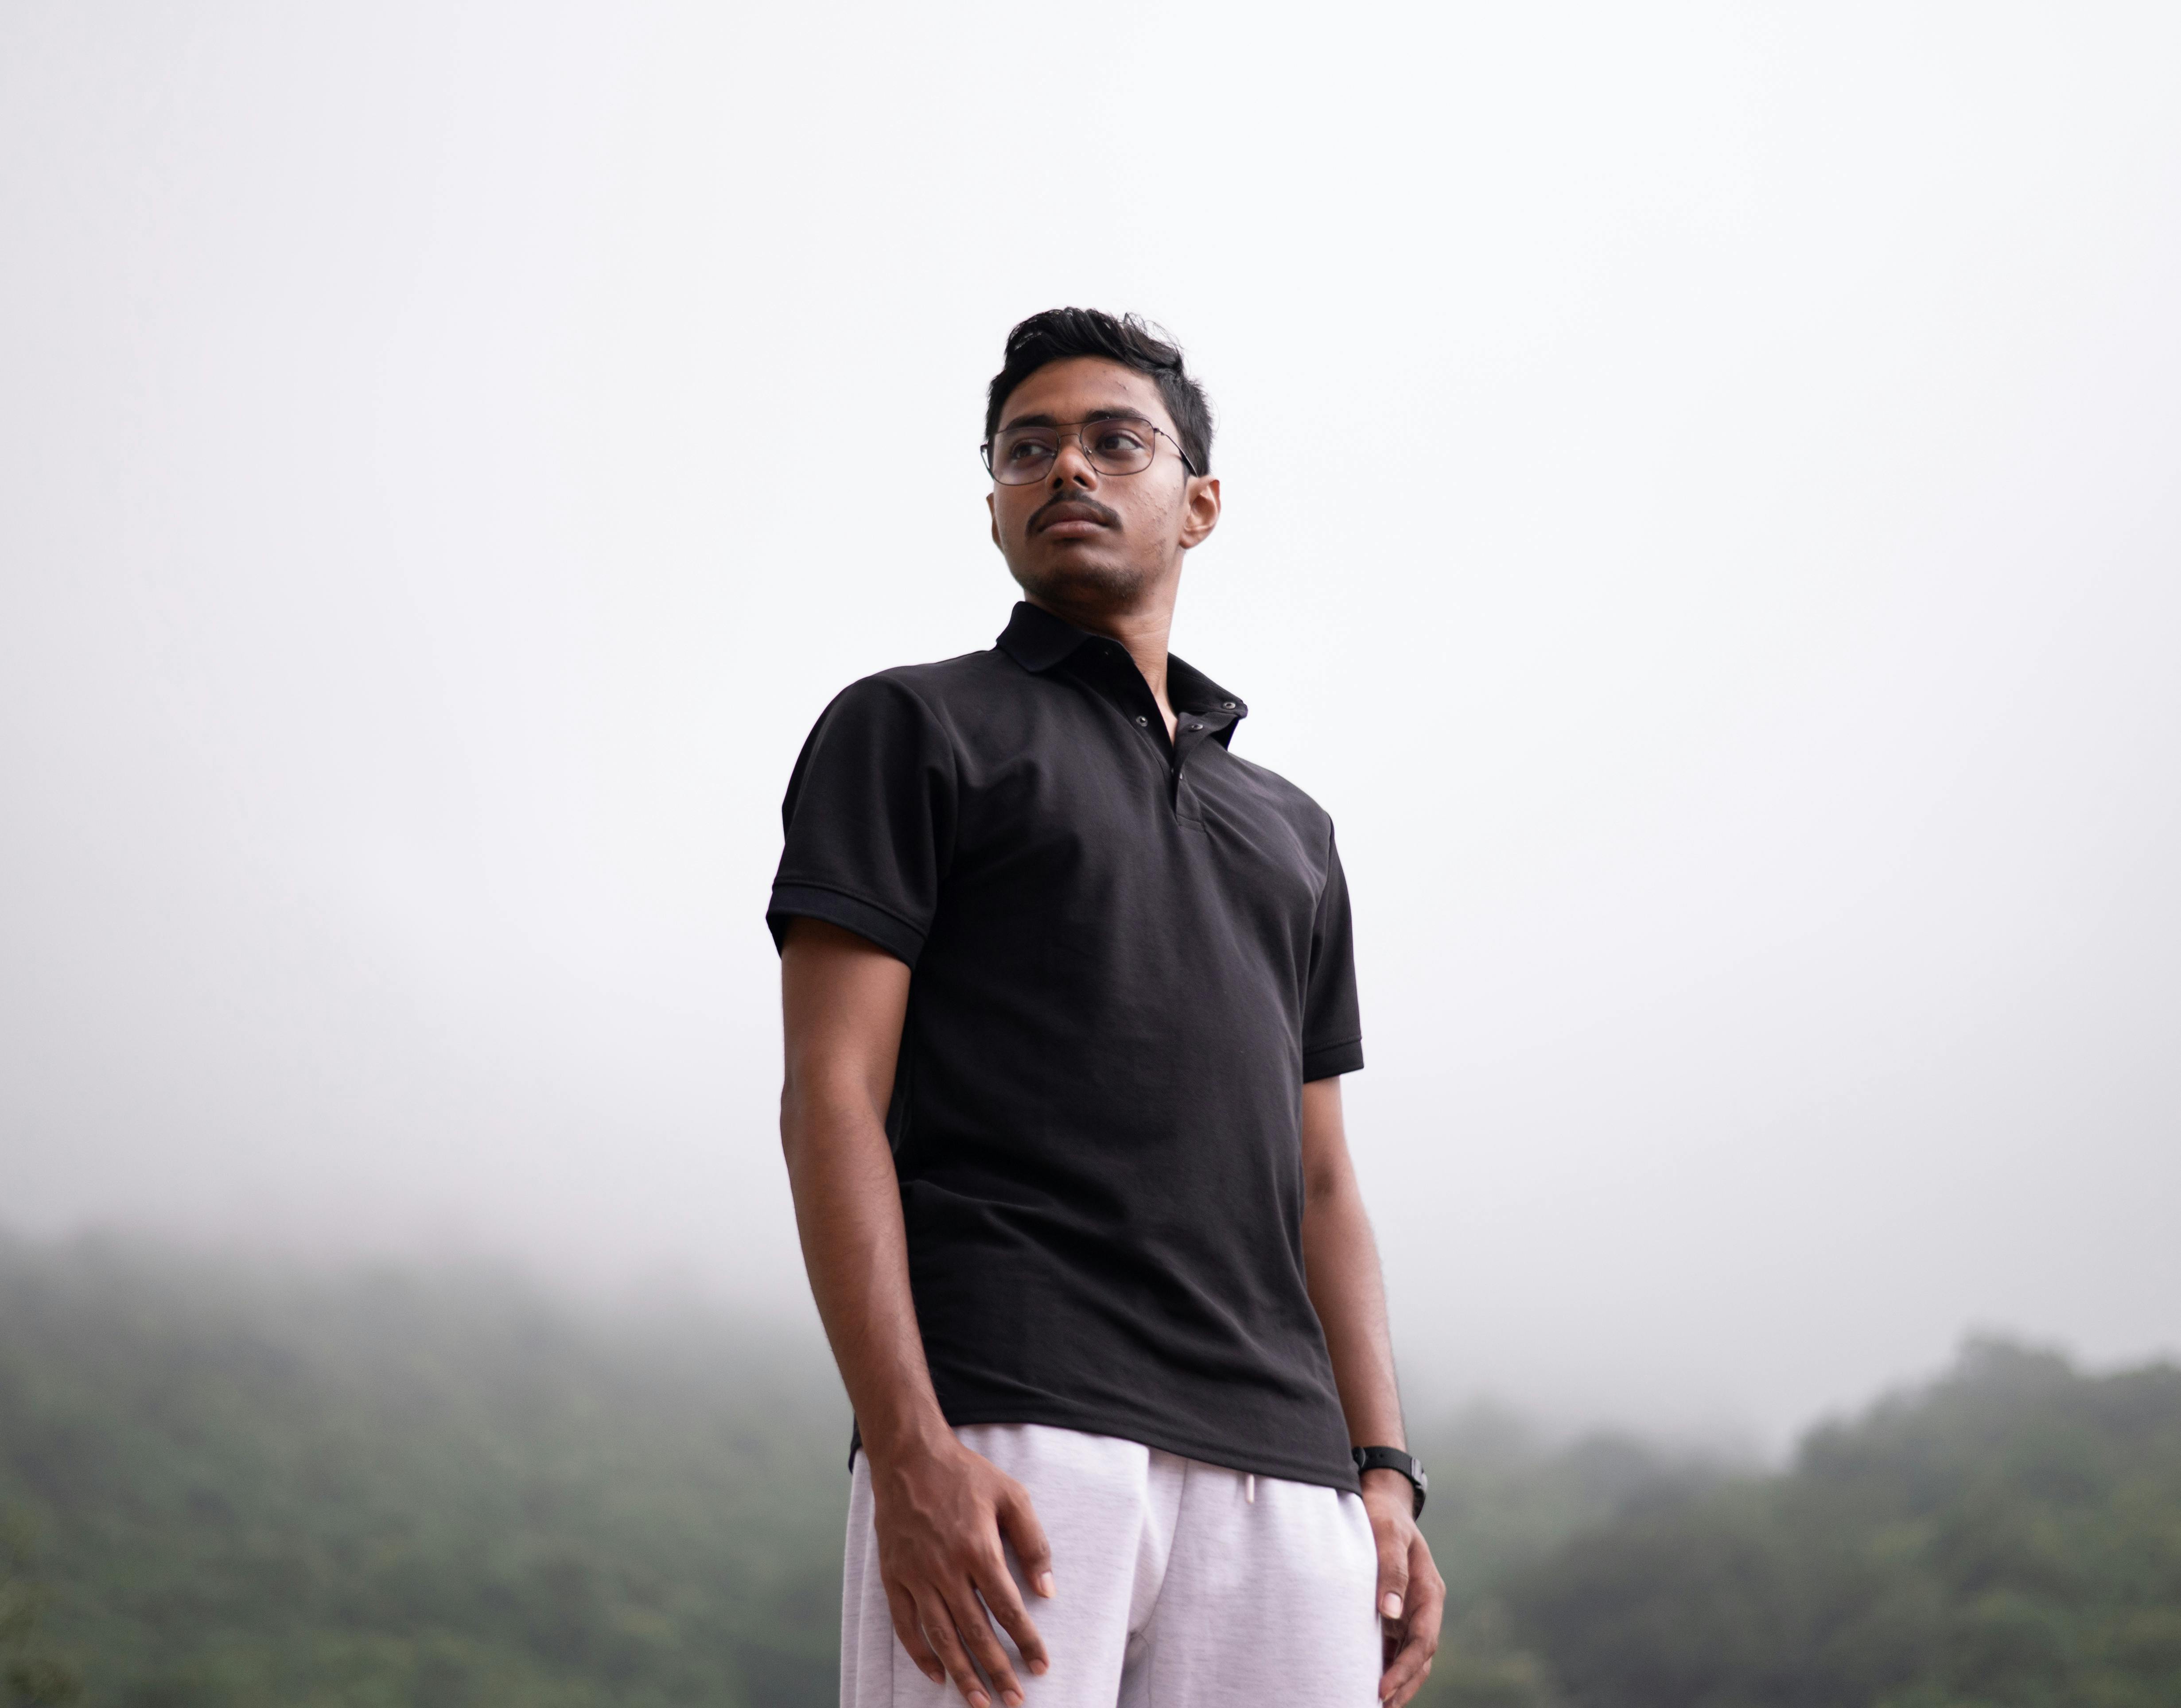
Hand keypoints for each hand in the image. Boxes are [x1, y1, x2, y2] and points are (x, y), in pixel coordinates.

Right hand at [870, 1431, 1056, 1707]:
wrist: (909, 1456)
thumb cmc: (965, 1475)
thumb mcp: (1011, 1496)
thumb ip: (1033, 1542)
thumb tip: (1047, 1589)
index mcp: (978, 1549)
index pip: (1008, 1608)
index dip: (1026, 1641)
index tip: (1041, 1667)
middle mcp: (946, 1568)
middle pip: (976, 1631)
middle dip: (998, 1670)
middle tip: (1014, 1700)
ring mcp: (916, 1575)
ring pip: (941, 1636)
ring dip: (962, 1672)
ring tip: (979, 1701)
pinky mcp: (893, 1575)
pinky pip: (906, 1624)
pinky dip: (920, 1653)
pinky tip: (937, 1673)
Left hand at [1362, 1469, 1442, 1705]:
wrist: (1382, 1502)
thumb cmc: (1383, 1515)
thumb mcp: (1387, 1534)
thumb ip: (1392, 1570)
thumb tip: (1391, 1614)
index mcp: (1429, 1591)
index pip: (1423, 1641)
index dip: (1405, 1669)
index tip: (1382, 1688)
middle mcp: (1424, 1606)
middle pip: (1420, 1656)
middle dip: (1403, 1685)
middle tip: (1378, 1705)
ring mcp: (1410, 1611)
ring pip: (1409, 1655)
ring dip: (1397, 1681)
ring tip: (1373, 1702)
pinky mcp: (1395, 1612)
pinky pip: (1395, 1645)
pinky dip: (1387, 1665)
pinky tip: (1368, 1680)